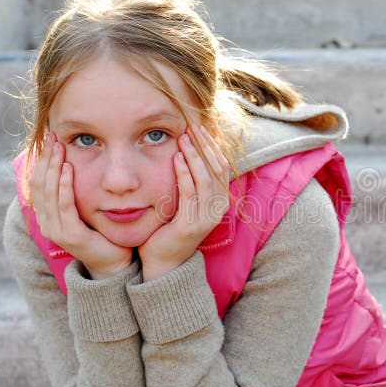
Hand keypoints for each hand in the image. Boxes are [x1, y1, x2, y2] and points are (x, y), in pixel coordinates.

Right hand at [29, 132, 132, 279]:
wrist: (113, 261)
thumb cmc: (101, 231)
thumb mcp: (84, 207)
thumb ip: (74, 190)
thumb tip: (72, 161)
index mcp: (46, 214)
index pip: (37, 181)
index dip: (41, 159)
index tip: (49, 138)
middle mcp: (45, 221)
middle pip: (39, 183)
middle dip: (45, 158)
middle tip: (52, 137)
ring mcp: (55, 229)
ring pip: (48, 192)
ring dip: (53, 167)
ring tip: (59, 147)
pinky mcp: (69, 235)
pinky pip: (65, 206)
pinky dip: (65, 186)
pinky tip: (69, 169)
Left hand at [138, 125, 230, 280]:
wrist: (164, 260)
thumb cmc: (172, 226)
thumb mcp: (187, 200)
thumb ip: (191, 180)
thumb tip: (189, 150)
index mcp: (220, 200)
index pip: (222, 165)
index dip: (213, 145)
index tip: (200, 126)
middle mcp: (218, 208)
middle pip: (216, 168)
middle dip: (204, 145)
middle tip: (191, 126)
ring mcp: (207, 217)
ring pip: (204, 178)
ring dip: (194, 155)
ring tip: (183, 138)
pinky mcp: (191, 224)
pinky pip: (189, 193)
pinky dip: (184, 174)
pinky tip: (176, 159)